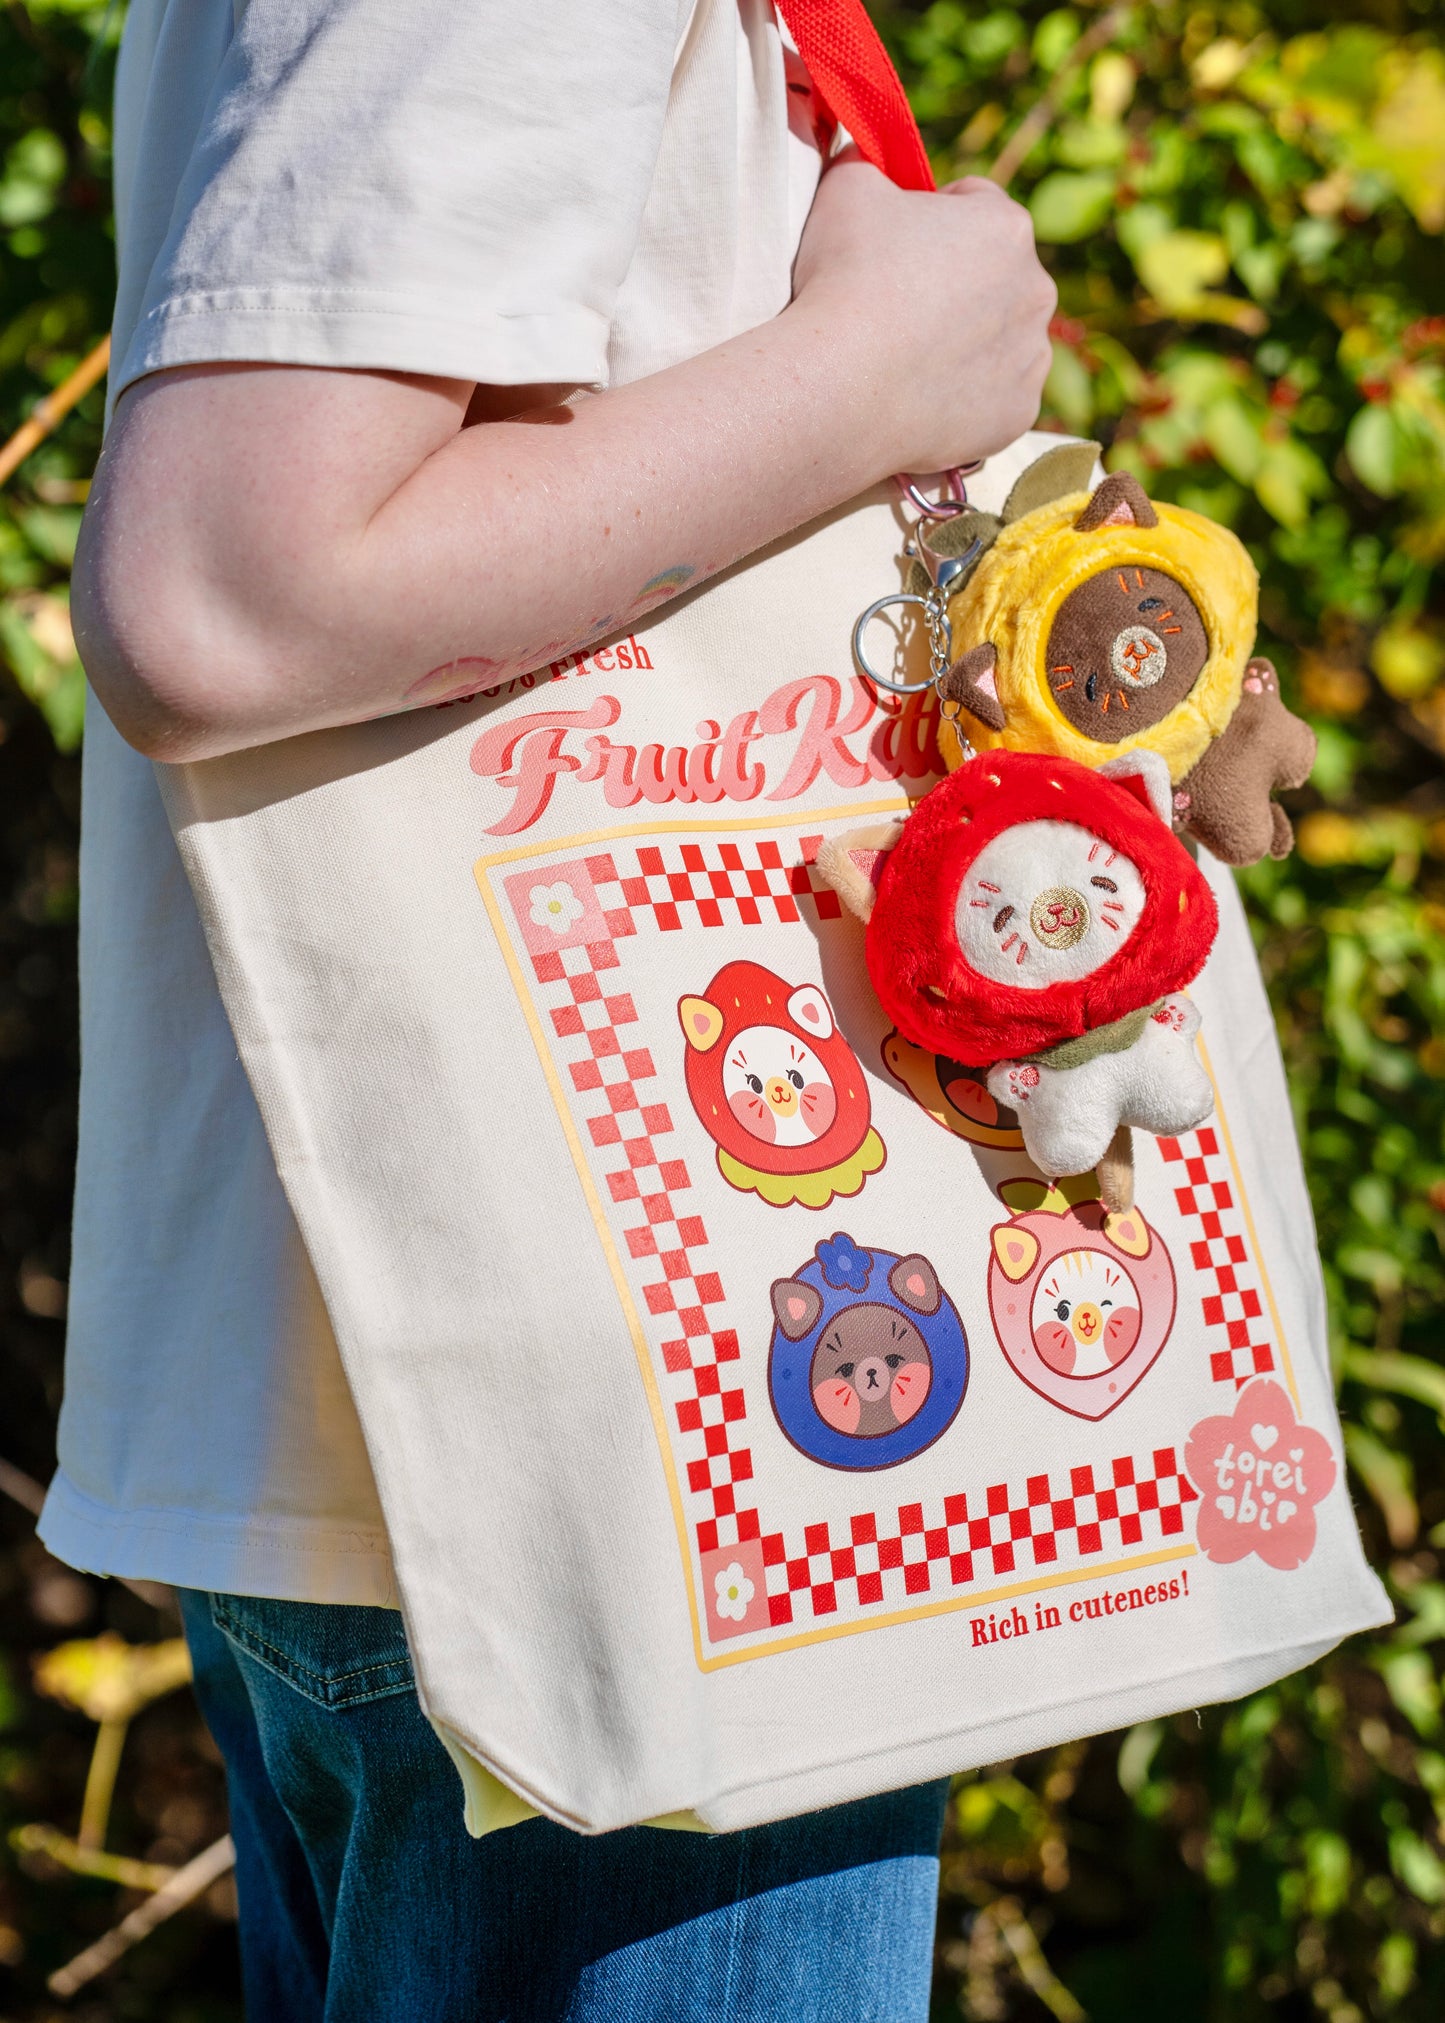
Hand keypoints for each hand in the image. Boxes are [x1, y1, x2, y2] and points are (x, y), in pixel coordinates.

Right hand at [791, 158, 1057, 472]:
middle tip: (896, 307)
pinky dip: (965, 398)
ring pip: (998, 340)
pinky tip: (922, 397)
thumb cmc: (845, 280)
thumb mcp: (846, 189)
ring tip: (907, 357)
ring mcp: (1031, 358)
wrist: (841, 389)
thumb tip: (865, 153)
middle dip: (955, 284)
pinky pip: (993, 399)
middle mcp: (1037, 288)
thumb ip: (867, 162)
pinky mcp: (1017, 415)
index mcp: (1007, 225)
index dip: (929, 218)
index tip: (893, 245)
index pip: (974, 204)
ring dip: (965, 341)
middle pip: (993, 276)